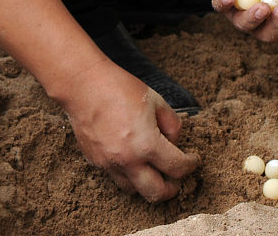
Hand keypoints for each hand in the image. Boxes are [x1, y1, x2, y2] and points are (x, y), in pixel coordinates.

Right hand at [63, 60, 199, 200]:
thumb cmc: (120, 87)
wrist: (84, 84)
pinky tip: (129, 156)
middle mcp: (128, 160)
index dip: (191, 165)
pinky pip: (115, 175)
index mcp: (147, 144)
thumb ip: (171, 123)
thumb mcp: (155, 99)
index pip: (177, 167)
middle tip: (176, 180)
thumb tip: (174, 141)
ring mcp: (109, 163)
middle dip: (171, 189)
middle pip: (156, 193)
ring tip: (152, 171)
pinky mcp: (95, 161)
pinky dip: (126, 171)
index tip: (193, 160)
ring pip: (133, 190)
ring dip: (146, 183)